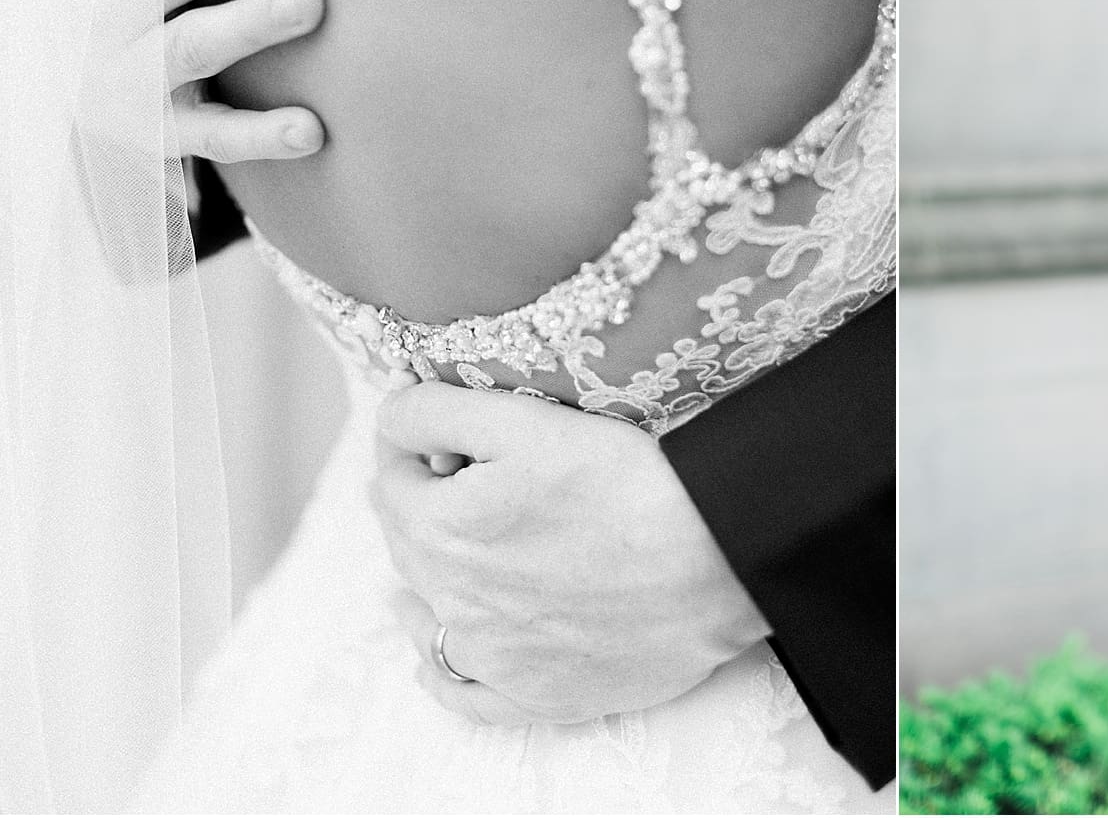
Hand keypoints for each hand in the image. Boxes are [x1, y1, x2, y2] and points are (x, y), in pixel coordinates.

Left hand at [371, 383, 770, 725]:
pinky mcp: (540, 694)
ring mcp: (494, 659)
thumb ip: (440, 413)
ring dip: (424, 578)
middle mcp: (452, 602)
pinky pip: (465, 695)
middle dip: (424, 501)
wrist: (715, 559)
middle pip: (407, 541)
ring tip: (444, 551)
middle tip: (468, 470)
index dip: (415, 442)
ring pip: (428, 616)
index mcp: (440, 529)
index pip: (393, 474)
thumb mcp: (526, 422)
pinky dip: (442, 672)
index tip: (445, 428)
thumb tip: (392, 417)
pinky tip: (437, 654)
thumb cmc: (628, 481)